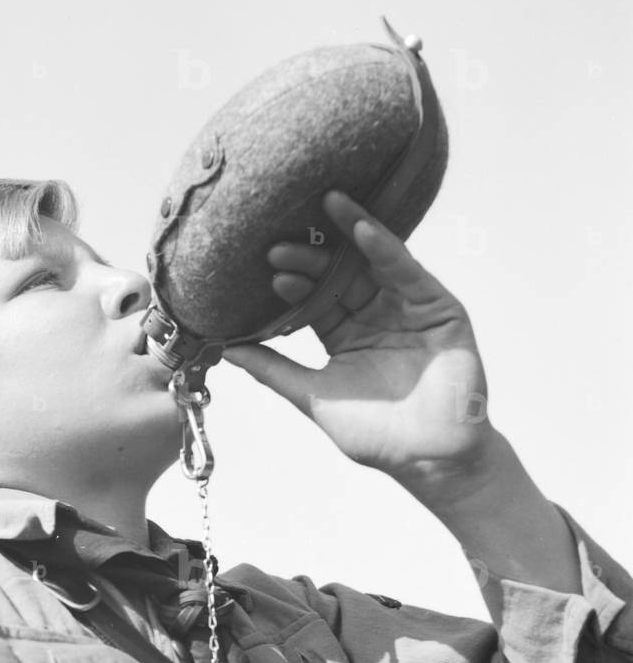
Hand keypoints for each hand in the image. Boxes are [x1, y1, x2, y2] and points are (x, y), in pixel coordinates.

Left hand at [224, 191, 497, 493]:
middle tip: (277, 242)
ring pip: (373, 262)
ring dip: (348, 233)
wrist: (429, 459)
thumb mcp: (313, 396)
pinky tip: (359, 227)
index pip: (313, 299)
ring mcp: (407, 309)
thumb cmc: (374, 436)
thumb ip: (272, 370)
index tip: (265, 268)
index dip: (292, 282)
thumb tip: (224, 350)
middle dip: (310, 256)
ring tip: (323, 202)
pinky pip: (408, 270)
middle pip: (338, 275)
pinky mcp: (437, 307)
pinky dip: (385, 247)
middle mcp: (375, 316)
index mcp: (345, 335)